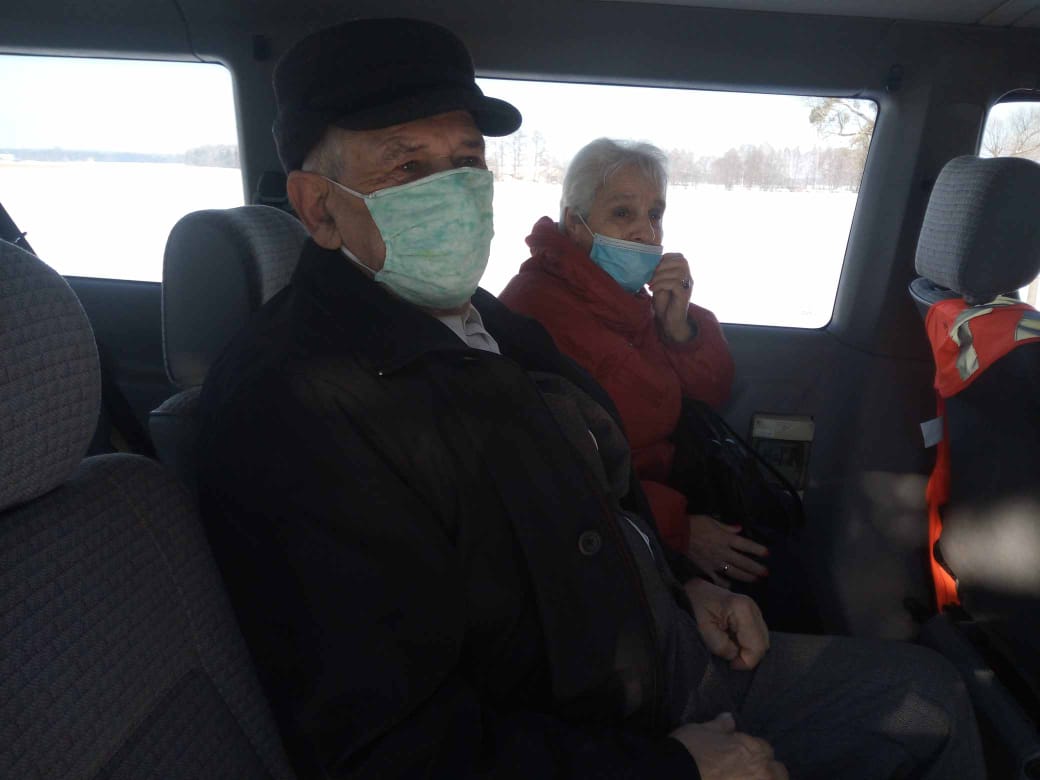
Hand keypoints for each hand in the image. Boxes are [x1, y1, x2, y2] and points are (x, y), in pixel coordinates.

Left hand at [649, 252, 693, 342]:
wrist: (668, 320)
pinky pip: (674, 284)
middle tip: (651, 274)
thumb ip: (659, 272)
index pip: (680, 257)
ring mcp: (688, 286)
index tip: (654, 266)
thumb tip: (651, 262)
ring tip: (650, 283)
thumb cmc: (664, 301)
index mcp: (684, 273)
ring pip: (678, 272)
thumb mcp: (660, 283)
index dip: (666, 258)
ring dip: (660, 275)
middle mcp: (688, 278)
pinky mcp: (684, 295)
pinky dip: (661, 284)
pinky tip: (652, 289)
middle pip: (682, 262)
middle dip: (663, 265)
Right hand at [670, 713, 787, 779]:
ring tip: (740, 778)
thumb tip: (729, 718)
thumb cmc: (690, 749)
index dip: (754, 751)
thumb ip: (721, 726)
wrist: (675, 774)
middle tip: (750, 773)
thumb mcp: (703, 730)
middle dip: (768, 772)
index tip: (743, 755)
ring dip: (760, 779)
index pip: (766, 750)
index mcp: (753, 750)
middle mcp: (760, 773)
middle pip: (778, 773)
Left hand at [684, 578, 769, 670]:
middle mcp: (754, 608)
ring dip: (746, 650)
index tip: (730, 663)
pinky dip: (746, 643)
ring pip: (761, 642)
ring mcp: (756, 610)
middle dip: (746, 656)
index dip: (745, 661)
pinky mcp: (754, 615)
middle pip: (763, 645)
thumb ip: (720, 646)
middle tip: (727, 655)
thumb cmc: (696, 607)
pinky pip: (757, 636)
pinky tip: (732, 639)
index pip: (757, 647)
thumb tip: (735, 656)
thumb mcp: (703, 629)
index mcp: (742, 609)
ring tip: (728, 644)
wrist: (694, 591)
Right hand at [686, 514, 768, 586]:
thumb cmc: (694, 523)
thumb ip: (727, 527)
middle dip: (756, 568)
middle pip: (743, 562)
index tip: (767, 554)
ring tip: (755, 580)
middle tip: (766, 573)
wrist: (677, 533)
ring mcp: (714, 562)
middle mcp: (722, 552)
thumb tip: (739, 529)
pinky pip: (717, 579)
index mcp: (725, 538)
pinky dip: (724, 583)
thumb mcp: (712, 520)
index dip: (757, 550)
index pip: (745, 545)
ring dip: (746, 577)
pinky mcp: (706, 568)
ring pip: (733, 572)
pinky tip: (731, 586)